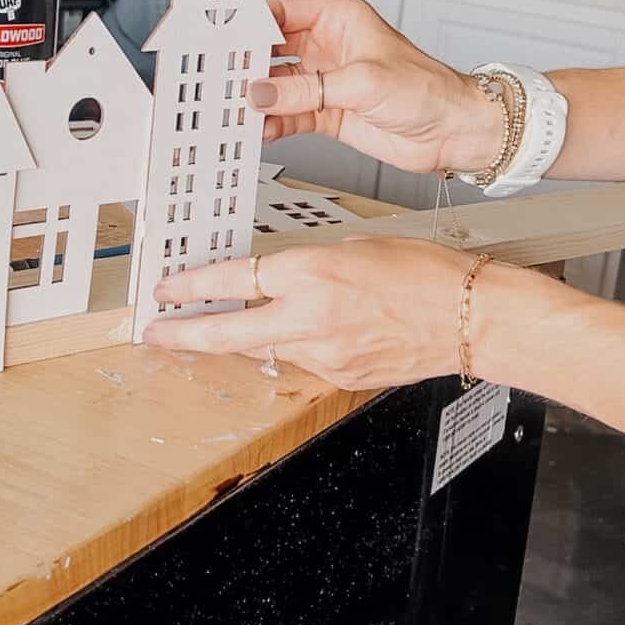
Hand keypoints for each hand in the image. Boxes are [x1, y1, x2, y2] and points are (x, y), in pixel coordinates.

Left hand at [142, 238, 470, 391]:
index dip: (193, 285)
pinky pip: (299, 361)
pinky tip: (293, 338)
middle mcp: (311, 317)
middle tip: (155, 332)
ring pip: (262, 348)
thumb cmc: (427, 275)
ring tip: (219, 330)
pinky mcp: (340, 377)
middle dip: (184, 333)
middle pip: (227, 331)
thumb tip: (280, 277)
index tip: (169, 288)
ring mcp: (324, 354)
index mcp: (313, 273)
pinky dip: (289, 348)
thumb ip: (310, 264)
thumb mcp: (357, 247)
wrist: (469, 318)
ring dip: (239, 339)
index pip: (234, 278)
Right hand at [248, 0, 502, 175]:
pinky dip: (272, 123)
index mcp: (339, 18)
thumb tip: (264, 93)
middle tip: (219, 76)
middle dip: (246, 64)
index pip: (281, 11)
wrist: (454, 131)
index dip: (250, 22)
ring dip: (256, 98)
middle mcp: (328, 46)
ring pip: (277, 86)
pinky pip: (289, 115)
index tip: (223, 36)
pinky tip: (256, 129)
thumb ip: (309, 89)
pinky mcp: (328, 112)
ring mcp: (326, 81)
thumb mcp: (363, 82)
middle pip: (272, 49)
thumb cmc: (428, 89)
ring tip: (231, 107)